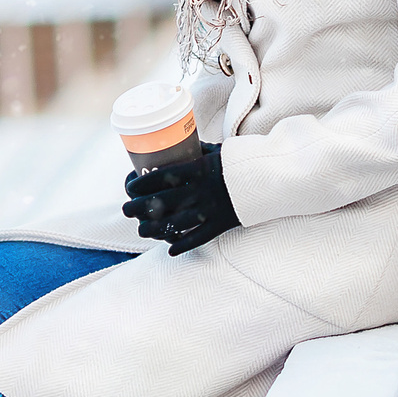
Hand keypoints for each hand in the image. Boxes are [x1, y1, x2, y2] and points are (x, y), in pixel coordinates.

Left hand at [122, 144, 240, 255]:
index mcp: (198, 170)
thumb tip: (180, 145)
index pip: (161, 177)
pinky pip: (198, 238)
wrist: (271, 177)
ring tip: (141, 231)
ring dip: (154, 230)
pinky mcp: (221, 224)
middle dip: (139, 207)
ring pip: (174, 224)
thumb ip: (198, 152)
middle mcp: (201, 191)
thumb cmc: (241, 161)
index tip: (129, 187)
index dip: (141, 184)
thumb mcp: (218, 151)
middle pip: (162, 202)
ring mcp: (210, 210)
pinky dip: (183, 246)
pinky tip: (170, 250)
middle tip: (126, 210)